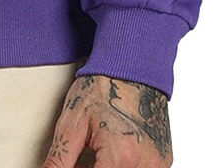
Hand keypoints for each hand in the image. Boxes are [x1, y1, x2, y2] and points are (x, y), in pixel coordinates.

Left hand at [42, 75, 172, 167]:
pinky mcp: (163, 161)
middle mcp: (145, 164)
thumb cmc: (102, 87)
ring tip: (97, 151)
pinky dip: (123, 166)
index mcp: (121, 156)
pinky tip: (113, 151)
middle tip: (85, 155)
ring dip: (108, 167)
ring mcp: (158, 164)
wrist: (130, 65)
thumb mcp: (72, 123)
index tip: (75, 163)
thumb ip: (60, 160)